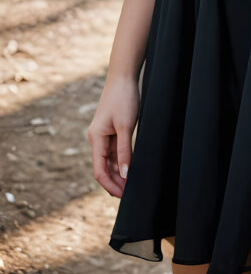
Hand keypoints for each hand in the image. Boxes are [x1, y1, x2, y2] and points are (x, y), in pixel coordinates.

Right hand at [87, 76, 139, 196]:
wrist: (123, 77)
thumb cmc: (123, 99)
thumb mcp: (126, 126)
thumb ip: (125, 151)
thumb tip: (125, 174)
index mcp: (96, 138)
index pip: (99, 170)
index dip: (110, 185)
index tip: (123, 196)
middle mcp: (97, 139)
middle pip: (103, 168)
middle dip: (115, 182)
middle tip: (130, 195)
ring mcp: (104, 135)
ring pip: (109, 161)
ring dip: (119, 174)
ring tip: (132, 185)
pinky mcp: (112, 131)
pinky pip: (115, 152)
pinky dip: (122, 162)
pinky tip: (131, 168)